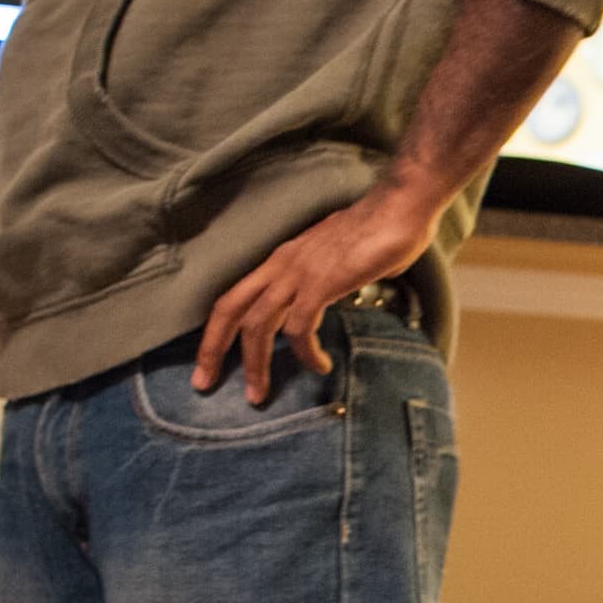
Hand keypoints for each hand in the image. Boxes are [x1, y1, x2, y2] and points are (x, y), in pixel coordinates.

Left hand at [193, 183, 439, 403]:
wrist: (399, 207)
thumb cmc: (381, 229)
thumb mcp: (342, 259)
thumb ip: (334, 278)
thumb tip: (348, 290)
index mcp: (281, 260)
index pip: (233, 297)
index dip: (215, 332)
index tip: (209, 364)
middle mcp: (281, 265)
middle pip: (230, 311)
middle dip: (212, 351)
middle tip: (204, 384)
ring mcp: (299, 273)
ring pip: (258, 326)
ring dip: (256, 365)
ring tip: (260, 394)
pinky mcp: (321, 283)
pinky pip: (300, 328)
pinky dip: (305, 354)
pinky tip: (320, 366)